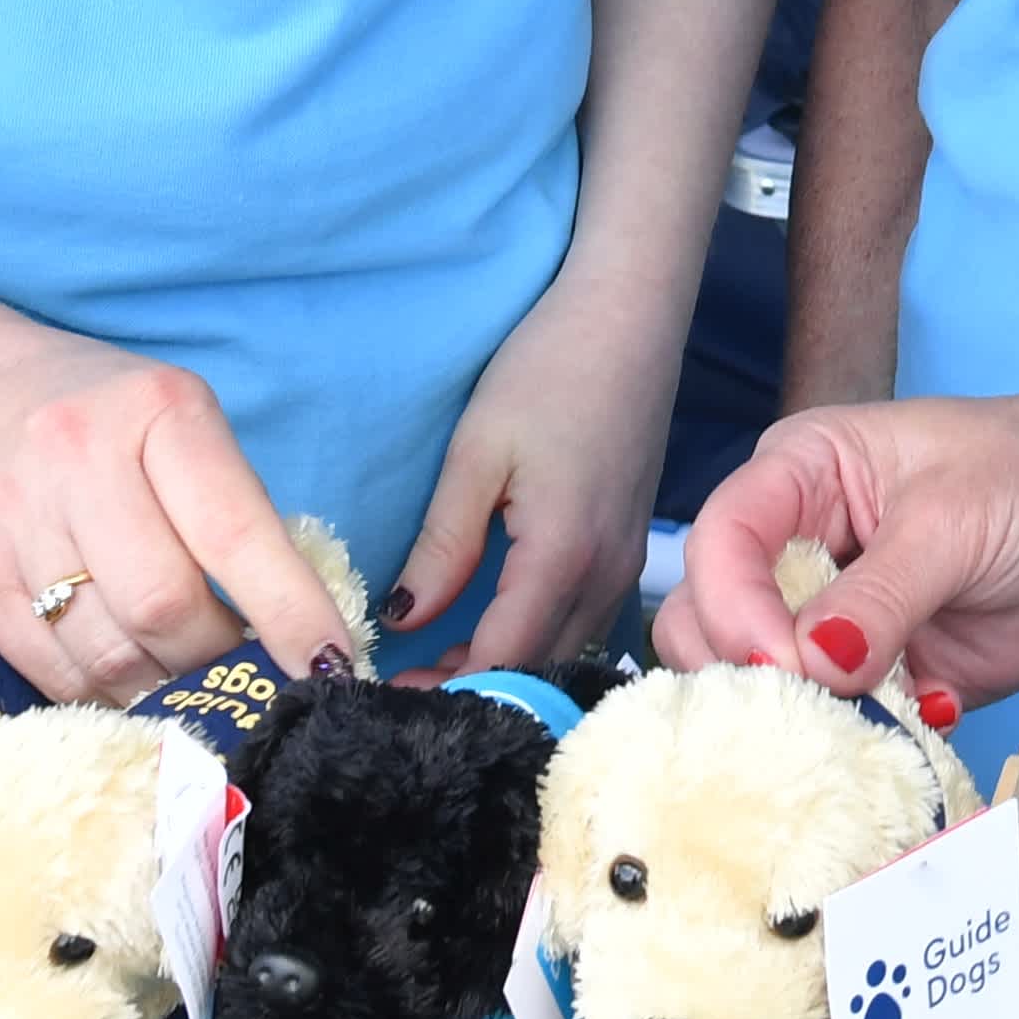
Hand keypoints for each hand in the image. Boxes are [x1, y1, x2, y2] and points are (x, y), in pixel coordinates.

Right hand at [0, 319, 352, 701]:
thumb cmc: (107, 420)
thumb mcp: (182, 426)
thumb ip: (235, 513)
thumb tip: (299, 635)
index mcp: (156, 411)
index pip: (234, 532)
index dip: (289, 611)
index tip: (331, 665)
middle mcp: (77, 461)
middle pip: (163, 607)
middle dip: (217, 658)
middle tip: (243, 667)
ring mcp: (14, 528)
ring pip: (109, 655)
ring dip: (166, 688)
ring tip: (191, 678)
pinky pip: (55, 677)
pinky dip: (109, 695)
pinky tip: (133, 681)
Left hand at [388, 271, 680, 680]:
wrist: (630, 316)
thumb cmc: (550, 369)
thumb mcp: (477, 453)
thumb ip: (444, 545)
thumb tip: (404, 619)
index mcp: (563, 556)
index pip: (504, 660)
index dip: (447, 693)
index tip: (388, 702)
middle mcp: (606, 574)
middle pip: (539, 669)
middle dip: (474, 692)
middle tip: (402, 691)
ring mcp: (626, 564)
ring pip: (566, 651)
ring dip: (508, 670)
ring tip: (439, 668)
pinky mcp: (630, 547)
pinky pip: (586, 622)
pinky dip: (539, 643)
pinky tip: (498, 632)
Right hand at [651, 386, 1018, 717]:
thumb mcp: (954, 521)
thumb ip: (879, 594)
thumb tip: (811, 665)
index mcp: (799, 474)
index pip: (720, 540)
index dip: (735, 605)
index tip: (786, 661)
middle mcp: (796, 546)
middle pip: (710, 618)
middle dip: (743, 669)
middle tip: (809, 707)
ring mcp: (831, 619)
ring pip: (758, 682)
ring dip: (791, 717)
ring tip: (853, 730)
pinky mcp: (875, 679)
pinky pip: (830, 724)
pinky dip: (848, 744)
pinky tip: (899, 737)